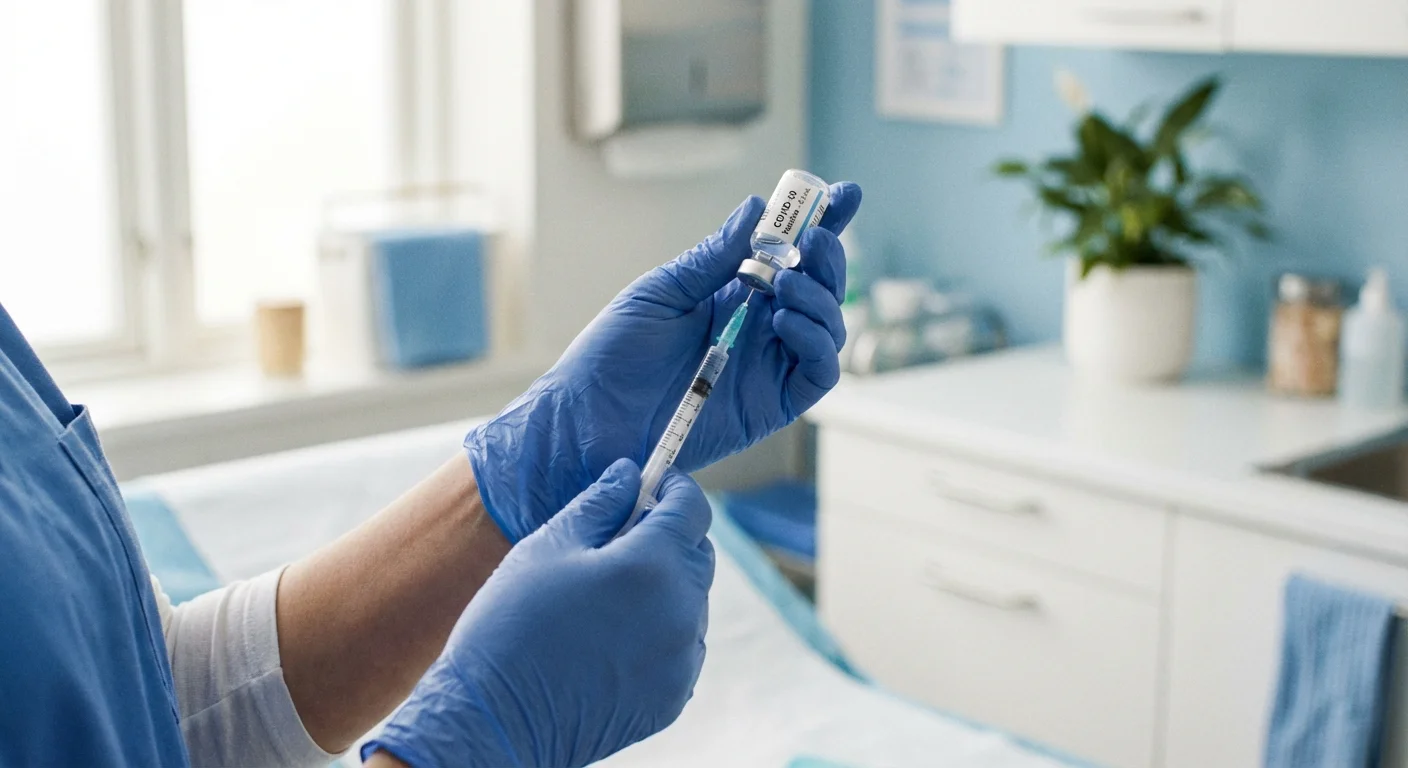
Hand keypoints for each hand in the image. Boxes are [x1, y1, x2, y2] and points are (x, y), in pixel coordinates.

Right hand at [363, 459, 714, 767]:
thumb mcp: (547, 548)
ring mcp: (681, 660)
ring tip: (605, 598)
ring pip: (691, 601)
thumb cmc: (510, 625)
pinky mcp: (672, 696)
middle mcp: (680, 612)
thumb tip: (630, 474)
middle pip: (697, 553)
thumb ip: (599, 503)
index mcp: (651, 566)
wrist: (494, 720)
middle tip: (616, 542)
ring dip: (664, 587)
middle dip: (667, 537)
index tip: (650, 486)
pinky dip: (660, 632)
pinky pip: (681, 646)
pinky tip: (611, 638)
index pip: (691, 508)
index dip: (672, 488)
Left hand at [468, 182, 861, 541]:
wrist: (588, 419)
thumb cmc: (612, 356)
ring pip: (829, 327)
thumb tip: (756, 208)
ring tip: (788, 282)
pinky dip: (815, 342)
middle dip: (828, 258)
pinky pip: (818, 373)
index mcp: (732, 294)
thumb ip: (713, 258)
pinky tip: (785, 323)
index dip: (823, 224)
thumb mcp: (661, 293)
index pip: (789, 254)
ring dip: (821, 297)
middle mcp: (759, 328)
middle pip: (820, 288)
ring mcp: (769, 367)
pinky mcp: (772, 406)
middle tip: (815, 240)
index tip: (845, 193)